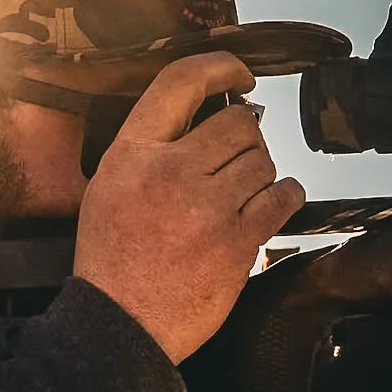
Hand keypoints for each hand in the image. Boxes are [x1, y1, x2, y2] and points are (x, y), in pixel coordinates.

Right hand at [72, 51, 305, 363]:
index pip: (181, 82)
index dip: (220, 67)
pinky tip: (269, 202)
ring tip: (239, 194)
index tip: (240, 75)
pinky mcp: (236, 242)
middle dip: (244, 139)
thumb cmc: (113, 258)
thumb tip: (207, 116)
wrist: (120, 323)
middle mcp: (168, 173)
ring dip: (259, 173)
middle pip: (238, 123)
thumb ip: (149, 148)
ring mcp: (205, 208)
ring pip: (263, 160)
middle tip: (233, 161)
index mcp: (131, 154)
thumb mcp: (108, 186)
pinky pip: (282, 197)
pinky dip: (283, 195)